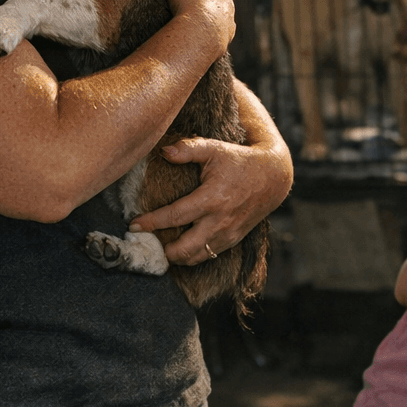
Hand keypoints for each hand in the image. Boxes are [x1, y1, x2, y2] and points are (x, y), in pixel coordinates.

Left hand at [127, 136, 290, 264]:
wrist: (273, 177)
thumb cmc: (240, 161)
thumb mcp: (215, 149)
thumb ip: (188, 149)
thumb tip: (164, 152)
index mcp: (211, 199)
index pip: (174, 216)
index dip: (151, 222)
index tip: (134, 225)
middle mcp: (219, 221)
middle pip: (184, 248)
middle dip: (162, 250)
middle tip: (146, 242)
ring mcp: (227, 234)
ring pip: (196, 257)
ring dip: (176, 256)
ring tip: (161, 247)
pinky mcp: (233, 240)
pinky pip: (209, 255)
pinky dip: (193, 256)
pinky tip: (181, 249)